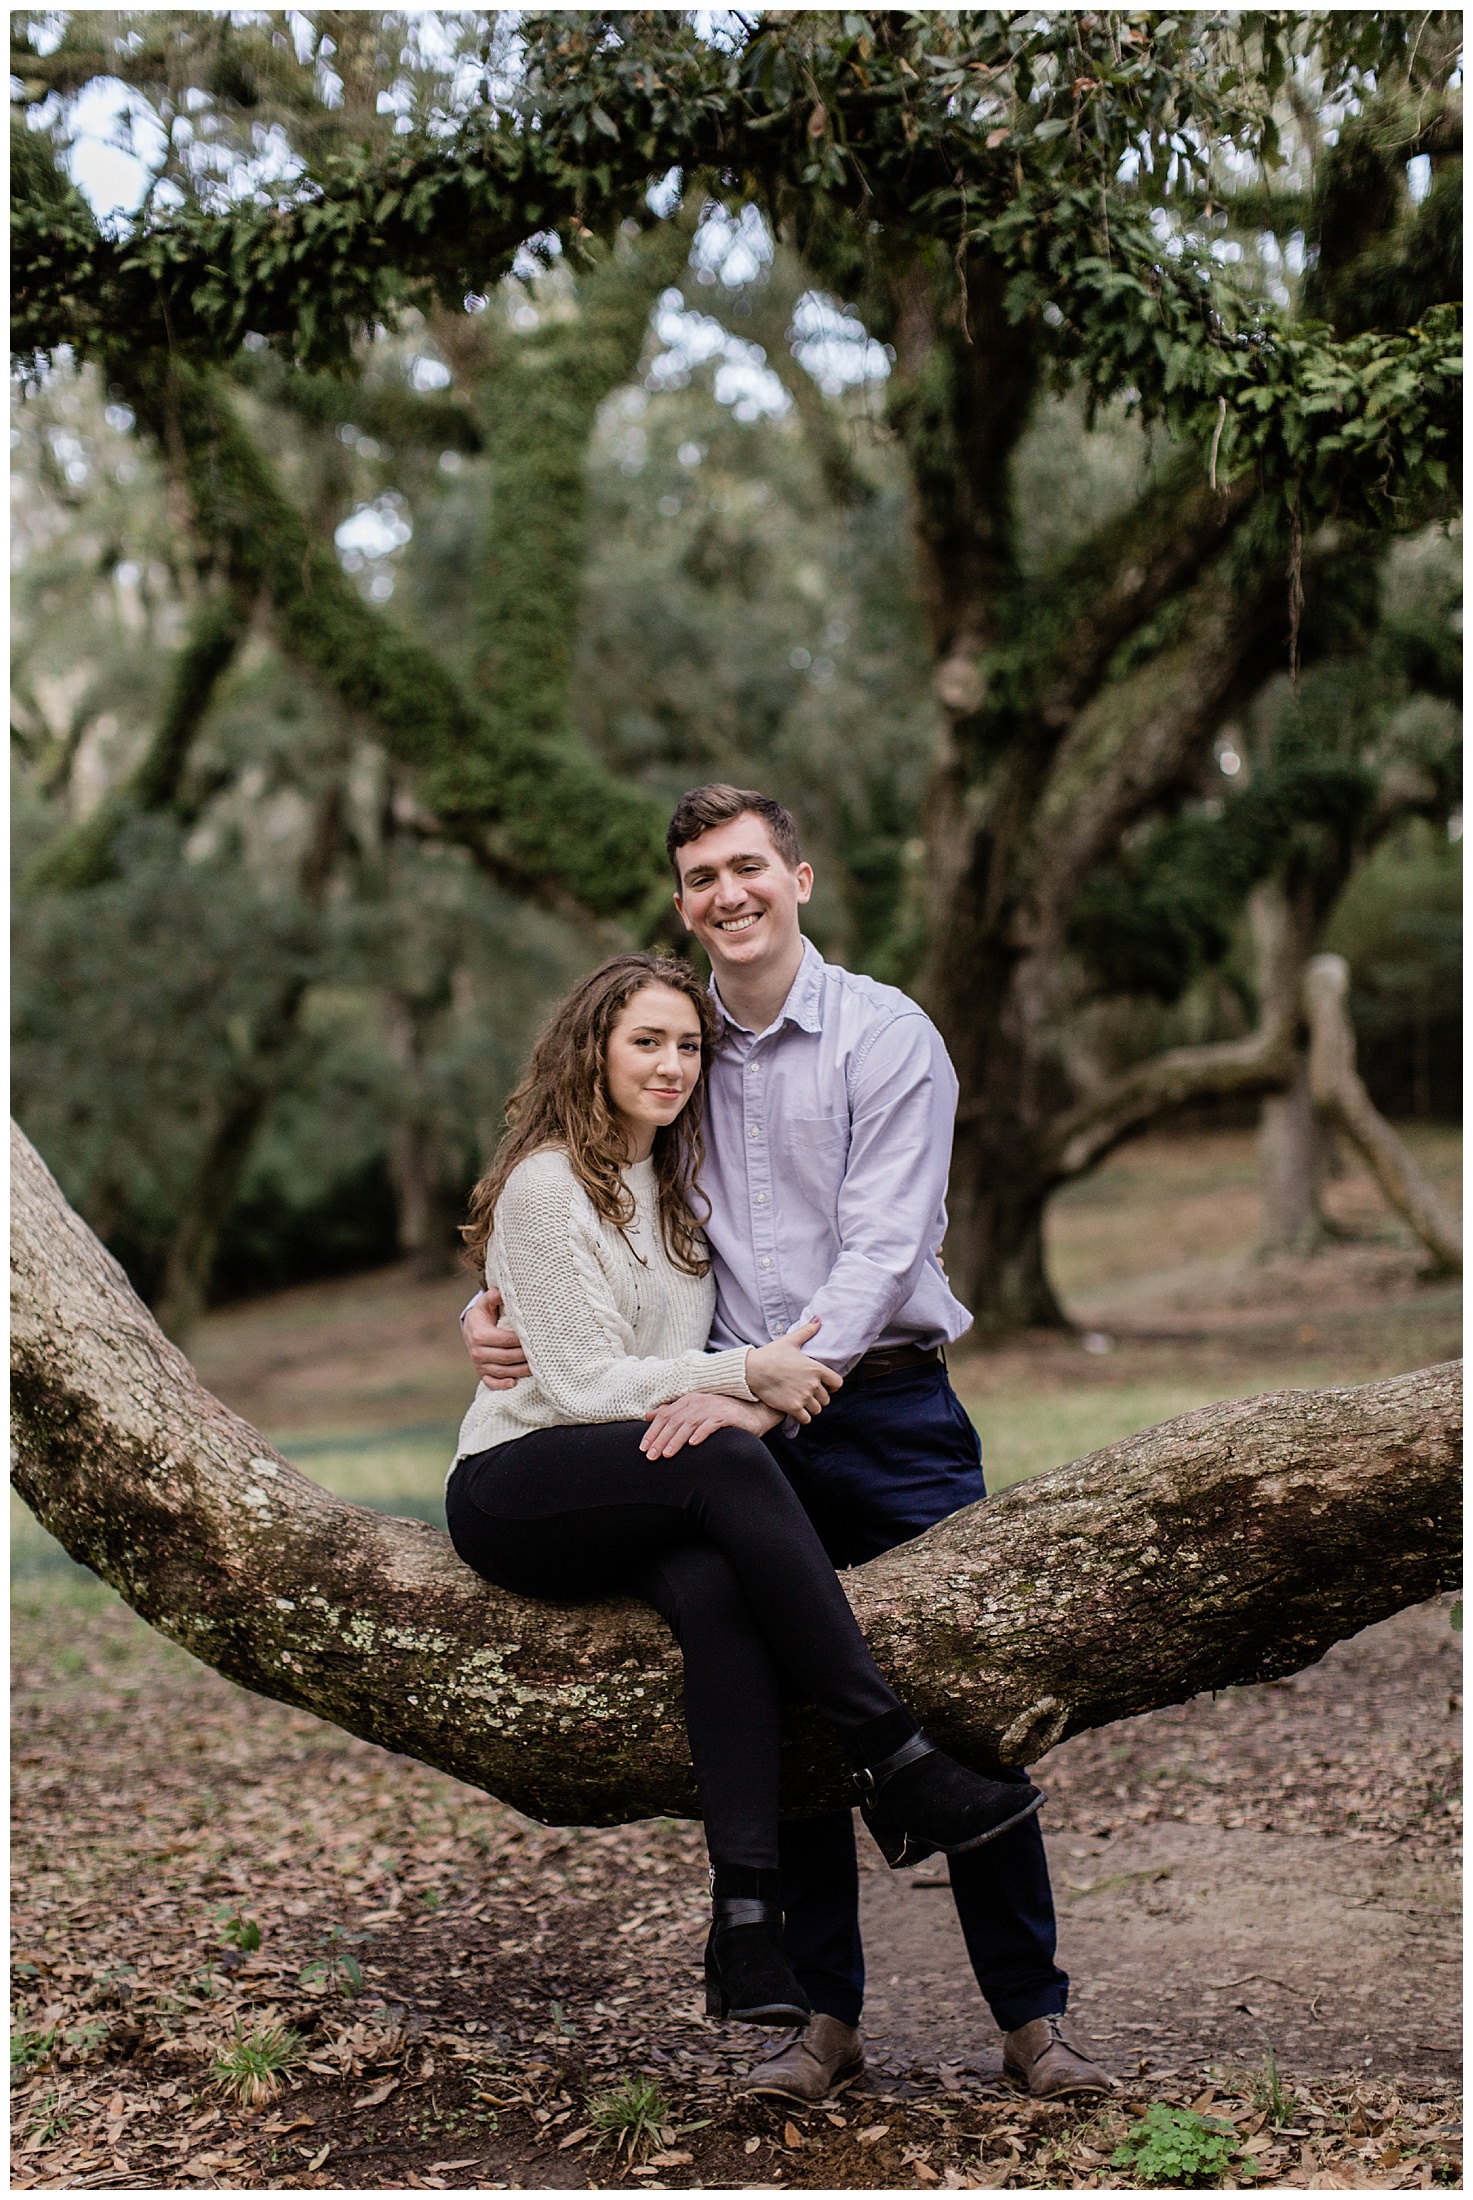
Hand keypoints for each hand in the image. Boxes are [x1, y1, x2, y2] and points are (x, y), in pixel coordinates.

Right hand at [461, 1288, 530, 1389]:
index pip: (506, 1340)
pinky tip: (515, 1382)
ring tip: (536, 1368)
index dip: (522, 1340)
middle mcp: (477, 1351)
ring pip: (502, 1371)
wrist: (470, 1328)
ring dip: (520, 1371)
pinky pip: (491, 1382)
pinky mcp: (481, 1373)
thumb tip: (501, 1292)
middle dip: (525, 1356)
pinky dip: (502, 1385)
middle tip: (542, 1353)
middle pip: (506, 1357)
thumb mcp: (486, 1303)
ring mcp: (479, 1364)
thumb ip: (493, 1297)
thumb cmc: (484, 1314)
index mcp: (480, 1335)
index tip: (537, 1337)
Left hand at [640, 1392, 781, 1458]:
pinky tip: (694, 1444)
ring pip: (689, 1424)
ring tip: (667, 1454)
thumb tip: (648, 1416)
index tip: (643, 1448)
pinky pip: (711, 1424)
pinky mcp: (726, 1416)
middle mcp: (698, 1402)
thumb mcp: (695, 1411)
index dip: (652, 1432)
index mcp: (688, 1400)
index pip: (665, 1416)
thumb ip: (672, 1412)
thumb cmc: (721, 1414)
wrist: (753, 1411)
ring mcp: (712, 1408)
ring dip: (677, 1440)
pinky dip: (701, 1433)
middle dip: (660, 1439)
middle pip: (674, 1421)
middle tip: (651, 1456)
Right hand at [744, 1318, 841, 1423]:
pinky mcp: (792, 1407)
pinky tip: (796, 1410)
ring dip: (812, 1407)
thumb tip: (818, 1319)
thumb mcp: (791, 1341)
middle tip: (810, 1394)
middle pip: (826, 1399)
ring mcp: (803, 1397)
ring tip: (803, 1402)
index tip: (827, 1386)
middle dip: (820, 1397)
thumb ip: (807, 1331)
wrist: (753, 1369)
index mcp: (815, 1368)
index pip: (837, 1383)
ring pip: (817, 1410)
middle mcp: (812, 1384)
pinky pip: (806, 1419)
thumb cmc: (771, 1354)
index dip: (833, 1386)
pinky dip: (803, 1417)